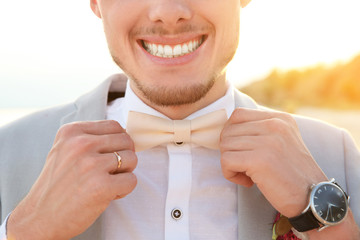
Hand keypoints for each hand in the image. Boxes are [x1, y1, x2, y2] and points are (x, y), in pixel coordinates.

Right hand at [7, 120, 136, 239]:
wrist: (40, 218)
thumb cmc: (58, 185)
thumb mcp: (65, 150)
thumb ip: (91, 139)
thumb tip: (125, 135)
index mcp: (71, 131)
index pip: (114, 126)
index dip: (118, 142)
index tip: (107, 156)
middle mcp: (80, 144)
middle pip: (126, 140)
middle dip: (124, 157)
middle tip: (109, 172)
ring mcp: (91, 164)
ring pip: (132, 159)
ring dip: (124, 173)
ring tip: (106, 183)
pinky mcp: (101, 186)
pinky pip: (132, 181)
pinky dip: (124, 190)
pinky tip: (106, 195)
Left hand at [219, 108, 326, 216]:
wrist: (314, 198)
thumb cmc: (293, 173)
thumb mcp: (282, 140)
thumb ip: (261, 130)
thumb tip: (228, 130)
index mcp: (280, 118)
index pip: (238, 115)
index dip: (232, 134)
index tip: (242, 151)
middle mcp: (274, 125)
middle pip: (228, 131)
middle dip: (230, 151)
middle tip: (245, 166)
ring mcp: (267, 141)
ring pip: (225, 145)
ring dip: (231, 164)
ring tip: (248, 174)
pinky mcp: (258, 160)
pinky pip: (226, 161)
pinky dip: (230, 174)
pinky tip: (247, 182)